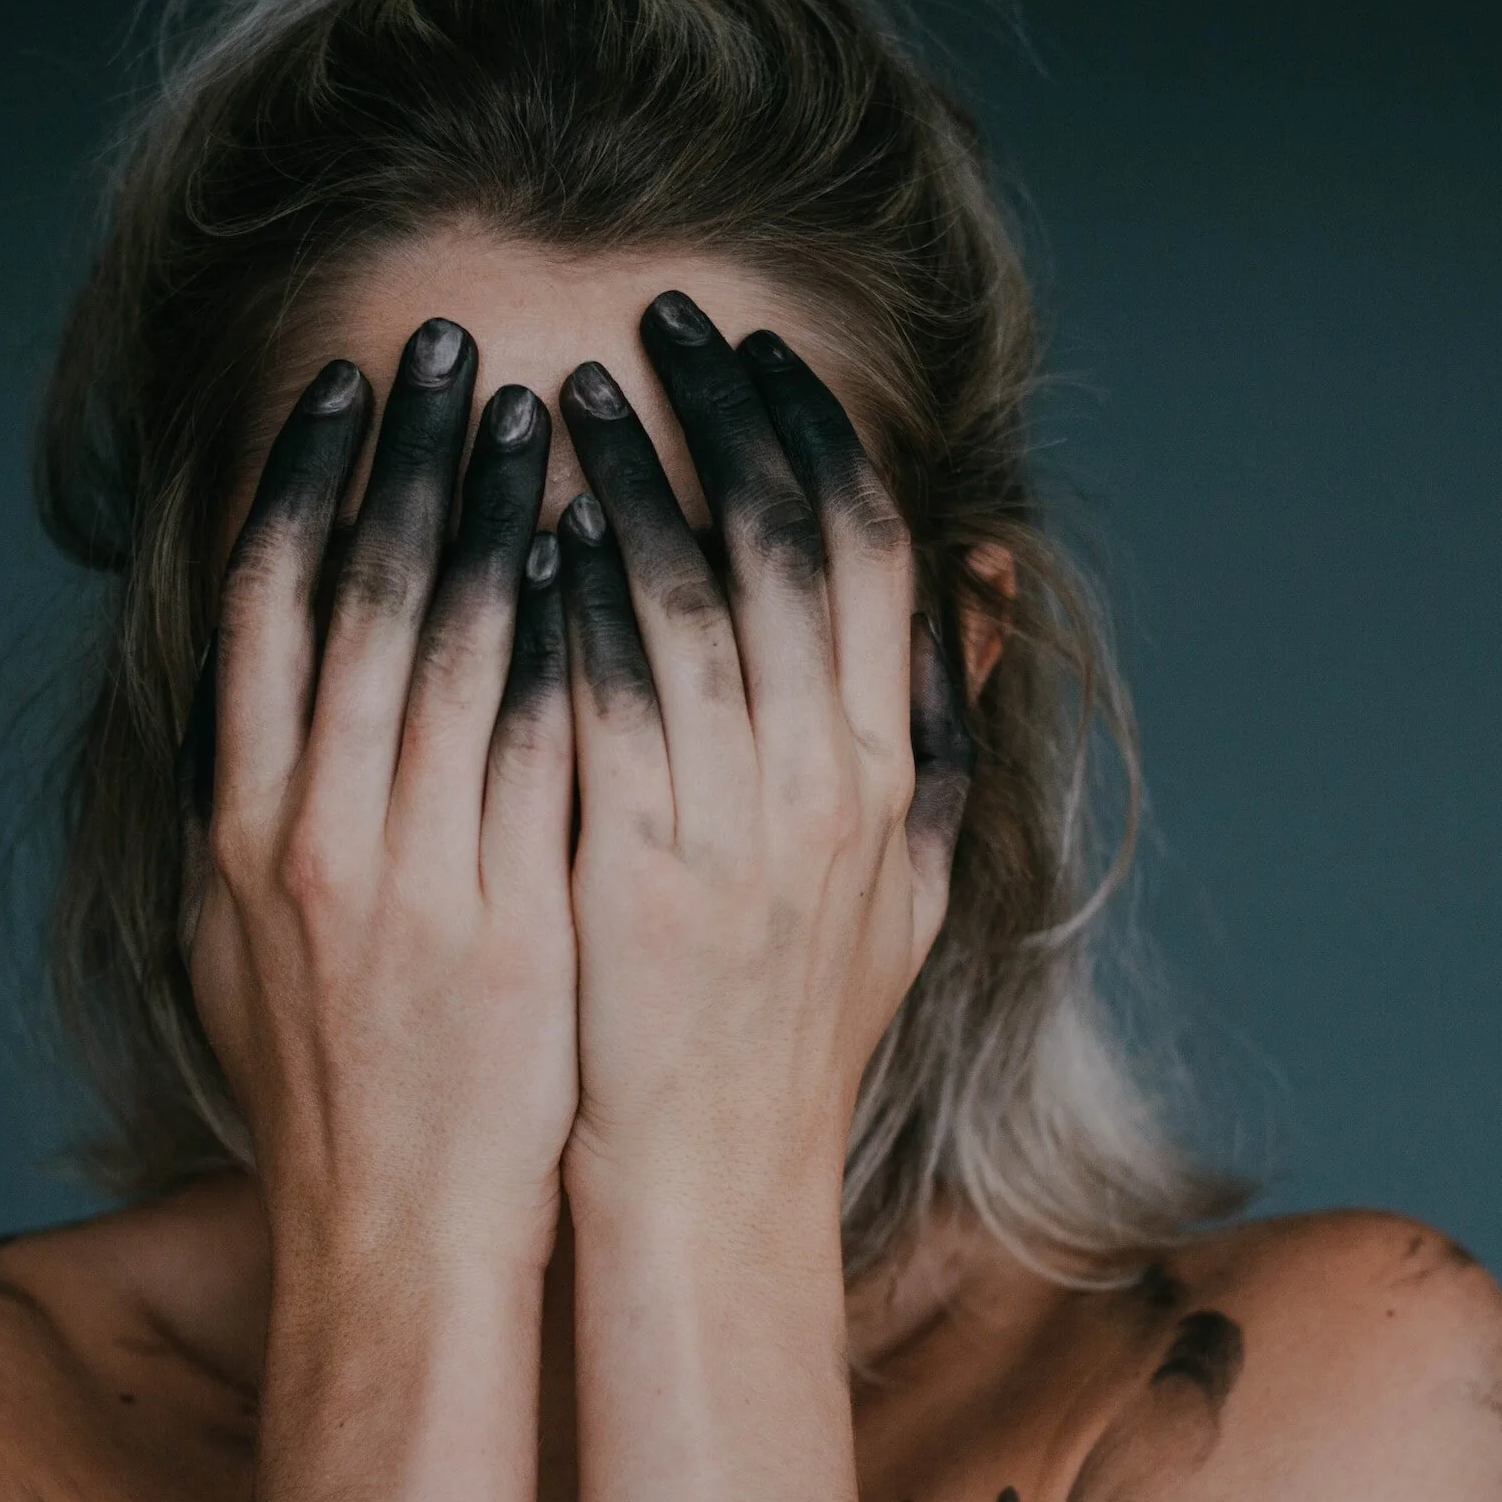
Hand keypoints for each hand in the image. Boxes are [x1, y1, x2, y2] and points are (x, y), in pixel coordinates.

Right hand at [188, 318, 576, 1268]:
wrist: (397, 1228)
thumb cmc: (327, 1081)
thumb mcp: (239, 937)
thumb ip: (250, 806)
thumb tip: (255, 689)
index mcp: (242, 824)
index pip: (262, 608)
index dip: (300, 481)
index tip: (342, 389)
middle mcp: (312, 830)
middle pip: (358, 594)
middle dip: (408, 454)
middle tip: (451, 345)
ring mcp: (413, 873)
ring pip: (454, 646)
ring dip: (496, 511)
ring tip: (540, 410)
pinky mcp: (511, 914)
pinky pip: (546, 741)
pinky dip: (570, 635)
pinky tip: (604, 553)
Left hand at [552, 292, 972, 1209]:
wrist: (711, 1180)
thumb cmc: (795, 1030)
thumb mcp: (910, 879)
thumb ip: (942, 721)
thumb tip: (981, 570)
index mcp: (891, 769)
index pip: (872, 550)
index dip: (818, 434)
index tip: (759, 355)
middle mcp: (830, 779)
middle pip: (789, 541)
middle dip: (727, 412)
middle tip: (661, 322)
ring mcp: (736, 823)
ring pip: (690, 596)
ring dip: (629, 479)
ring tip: (568, 398)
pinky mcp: (634, 864)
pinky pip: (603, 696)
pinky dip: (568, 599)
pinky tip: (520, 532)